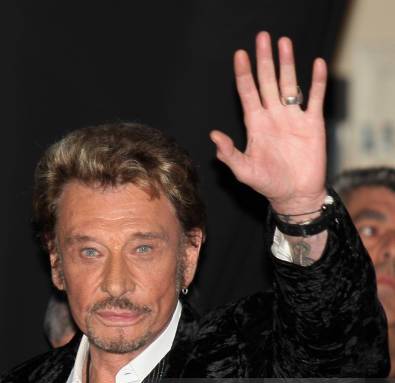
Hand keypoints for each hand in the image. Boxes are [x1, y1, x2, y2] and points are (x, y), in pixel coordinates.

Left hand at [210, 31, 327, 215]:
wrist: (295, 196)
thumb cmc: (268, 185)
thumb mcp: (244, 171)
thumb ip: (229, 154)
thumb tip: (213, 135)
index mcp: (256, 125)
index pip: (247, 93)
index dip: (243, 74)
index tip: (239, 55)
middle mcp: (273, 117)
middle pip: (268, 82)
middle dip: (264, 60)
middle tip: (262, 37)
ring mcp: (292, 118)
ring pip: (290, 84)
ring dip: (287, 64)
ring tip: (284, 42)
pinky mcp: (312, 124)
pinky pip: (315, 98)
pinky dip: (317, 82)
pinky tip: (317, 64)